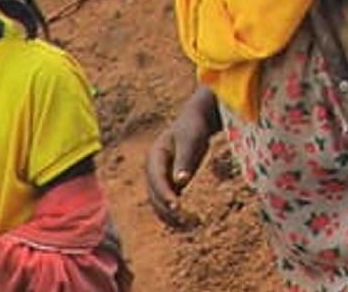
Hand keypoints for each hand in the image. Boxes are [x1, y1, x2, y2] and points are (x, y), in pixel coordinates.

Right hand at [146, 93, 220, 224]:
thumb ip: (185, 159)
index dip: (164, 194)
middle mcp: (153, 170)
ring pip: (159, 203)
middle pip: (154, 195)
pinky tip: (191, 221)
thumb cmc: (193, 128)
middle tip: (187, 220)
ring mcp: (159, 179)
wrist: (195, 123)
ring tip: (191, 224)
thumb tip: (180, 181)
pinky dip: (176, 213)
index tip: (176, 207)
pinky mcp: (168, 185)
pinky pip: (168, 202)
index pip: (156, 179)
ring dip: (171, 216)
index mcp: (154, 157)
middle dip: (168, 209)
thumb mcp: (191, 140)